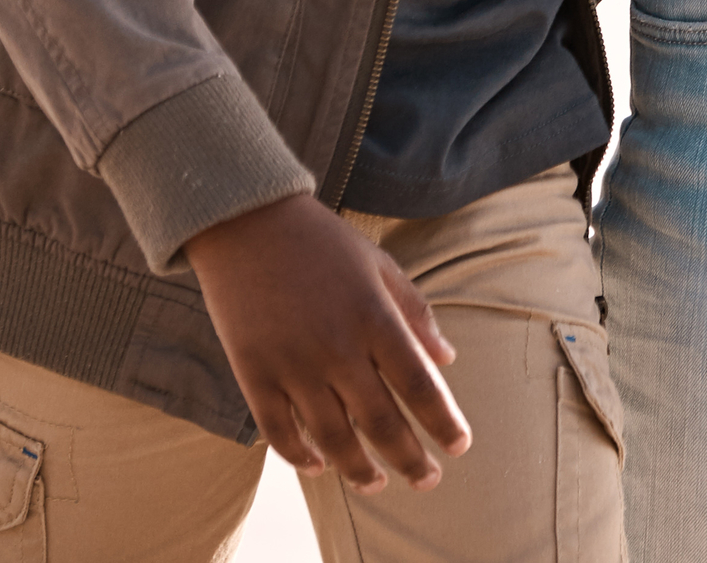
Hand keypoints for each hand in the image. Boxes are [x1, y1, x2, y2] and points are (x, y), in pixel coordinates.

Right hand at [187, 195, 466, 488]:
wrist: (246, 222)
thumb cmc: (321, 241)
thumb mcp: (379, 264)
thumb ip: (415, 312)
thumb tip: (447, 359)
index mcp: (374, 318)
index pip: (418, 385)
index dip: (442, 422)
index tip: (460, 446)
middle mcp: (336, 347)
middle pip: (380, 422)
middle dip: (410, 458)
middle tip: (429, 481)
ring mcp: (292, 364)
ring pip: (331, 438)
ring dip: (359, 469)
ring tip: (379, 484)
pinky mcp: (253, 373)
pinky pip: (279, 431)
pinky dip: (300, 456)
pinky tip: (319, 466)